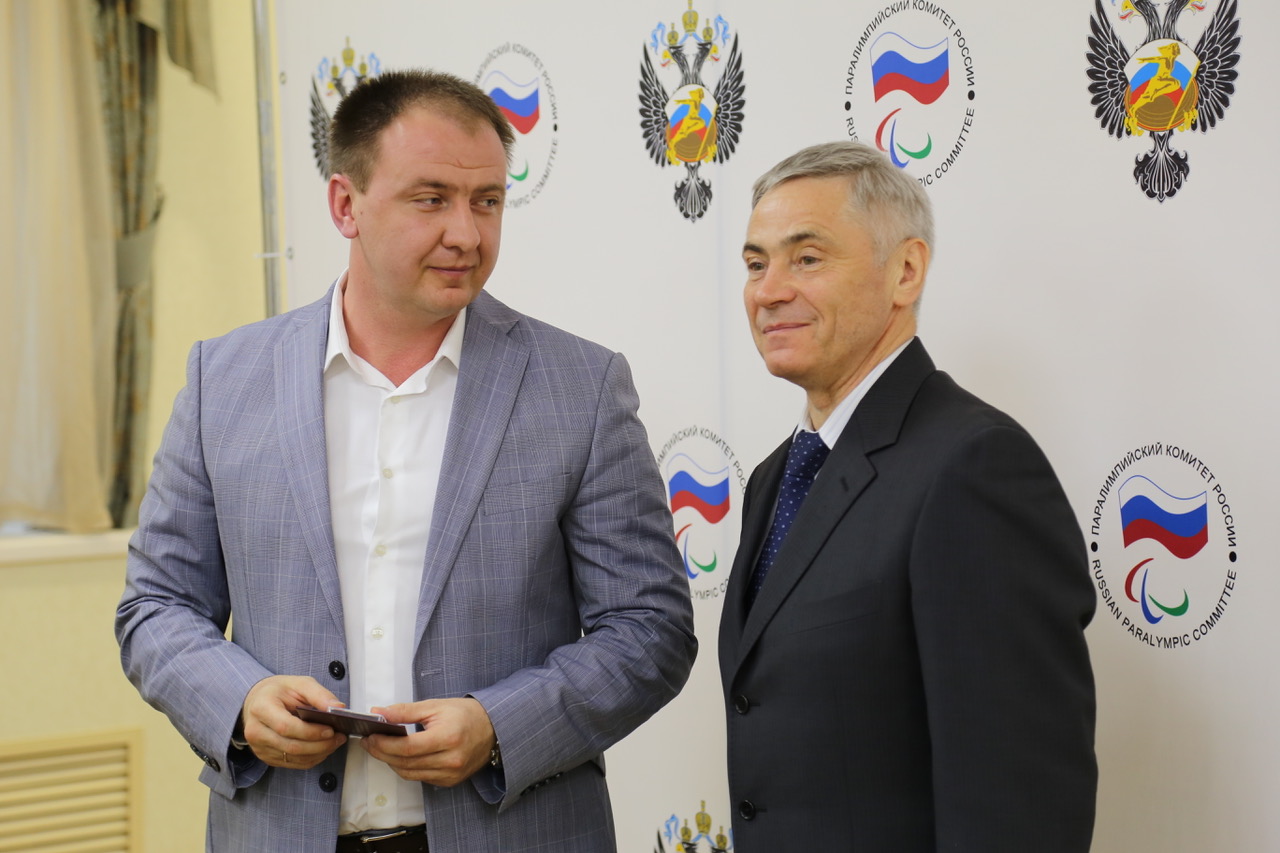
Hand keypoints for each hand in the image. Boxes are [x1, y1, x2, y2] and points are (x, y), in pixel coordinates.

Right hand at [241, 675, 347, 769]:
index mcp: (261, 708)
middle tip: (339, 737)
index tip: (331, 730)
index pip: (286, 727)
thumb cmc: (279, 691)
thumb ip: (319, 694)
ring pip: (293, 758)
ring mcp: (259, 747)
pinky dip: (311, 758)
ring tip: (334, 742)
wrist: (258, 701)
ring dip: (319, 753)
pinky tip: (322, 749)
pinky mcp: (266, 757)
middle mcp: (256, 731)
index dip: (311, 732)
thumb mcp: (299, 683)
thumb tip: (338, 708)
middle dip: (320, 745)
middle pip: (292, 746)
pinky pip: (292, 763)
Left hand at [361, 698, 495, 786]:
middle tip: (370, 741)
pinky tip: (400, 756)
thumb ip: (405, 711)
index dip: (384, 744)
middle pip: (405, 763)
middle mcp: (450, 760)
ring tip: (381, 748)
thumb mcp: (435, 706)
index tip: (371, 736)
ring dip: (391, 762)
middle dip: (382, 753)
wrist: (493, 729)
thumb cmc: (466, 714)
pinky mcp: (450, 781)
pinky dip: (407, 768)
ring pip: (409, 774)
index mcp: (447, 738)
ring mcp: (450, 774)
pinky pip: (420, 777)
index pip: (407, 748)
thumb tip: (379, 713)